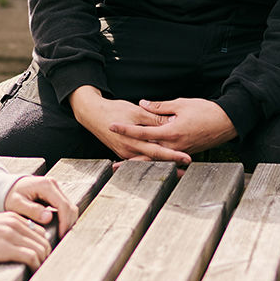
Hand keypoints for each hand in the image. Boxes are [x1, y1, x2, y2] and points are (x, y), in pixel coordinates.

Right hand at [0, 212, 51, 268]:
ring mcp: (11, 235)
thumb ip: (8, 229)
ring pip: (41, 249)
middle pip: (43, 241)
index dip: (43, 246)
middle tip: (43, 267)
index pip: (39, 232)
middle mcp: (15, 224)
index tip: (40, 257)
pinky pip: (31, 257)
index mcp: (13, 218)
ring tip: (38, 272)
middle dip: (46, 256)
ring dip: (42, 262)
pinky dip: (36, 266)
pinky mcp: (6, 248)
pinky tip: (32, 272)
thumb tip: (19, 242)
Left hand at [2, 174, 76, 238]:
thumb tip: (49, 217)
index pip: (63, 205)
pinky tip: (58, 227)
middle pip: (70, 207)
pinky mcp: (55, 194)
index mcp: (46, 186)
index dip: (65, 222)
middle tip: (62, 237)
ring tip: (60, 234)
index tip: (61, 234)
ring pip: (70, 207)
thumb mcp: (16, 204)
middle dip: (68, 223)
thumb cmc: (9, 195)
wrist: (6, 187)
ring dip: (68, 221)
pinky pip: (65, 207)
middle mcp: (53, 185)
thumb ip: (32, 210)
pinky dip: (64, 218)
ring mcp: (55, 189)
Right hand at [68, 87, 192, 164]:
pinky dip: (152, 161)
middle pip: (154, 160)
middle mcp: (129, 151)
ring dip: (163, 165)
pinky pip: (141, 159)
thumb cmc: (114, 110)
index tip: (186, 159)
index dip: (173, 155)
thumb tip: (171, 121)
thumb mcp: (136, 111)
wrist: (92, 114)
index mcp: (133, 141)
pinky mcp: (125, 152)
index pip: (157, 151)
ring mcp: (126, 153)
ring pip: (148, 161)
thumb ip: (154, 118)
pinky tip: (163, 162)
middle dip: (171, 165)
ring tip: (180, 170)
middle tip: (187, 169)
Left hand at [112, 96, 236, 162]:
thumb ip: (159, 107)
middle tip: (112, 165)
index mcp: (171, 132)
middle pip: (146, 154)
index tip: (112, 126)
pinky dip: (155, 162)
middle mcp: (173, 146)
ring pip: (156, 160)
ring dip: (140, 164)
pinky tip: (146, 164)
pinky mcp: (185, 153)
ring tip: (126, 169)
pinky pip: (166, 160)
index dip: (126, 129)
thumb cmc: (206, 111)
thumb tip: (142, 104)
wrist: (227, 122)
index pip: (142, 132)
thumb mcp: (181, 104)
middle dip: (129, 159)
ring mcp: (179, 151)